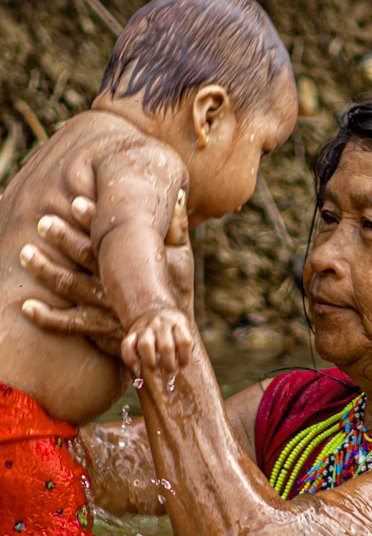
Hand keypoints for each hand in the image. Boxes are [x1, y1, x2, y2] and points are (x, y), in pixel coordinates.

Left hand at [20, 196, 194, 352]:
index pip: (110, 236)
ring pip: (70, 286)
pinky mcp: (96, 330)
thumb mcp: (183, 258)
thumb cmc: (176, 294)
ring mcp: (104, 308)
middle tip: (43, 222)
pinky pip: (67, 324)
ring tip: (25, 253)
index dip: (93, 219)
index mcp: (135, 263)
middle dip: (63, 238)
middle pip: (84, 257)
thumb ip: (177, 226)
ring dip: (45, 269)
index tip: (76, 202)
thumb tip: (179, 193)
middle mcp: (116, 283)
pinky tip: (26, 306)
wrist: (170, 342)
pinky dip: (46, 317)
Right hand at [122, 308, 193, 375]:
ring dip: (151, 362)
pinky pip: (127, 346)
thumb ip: (185, 344)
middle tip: (170, 371)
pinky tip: (137, 370)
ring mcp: (145, 328)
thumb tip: (182, 367)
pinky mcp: (132, 333)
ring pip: (146, 345)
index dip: (185, 357)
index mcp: (177, 323)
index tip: (183, 365)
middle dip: (169, 364)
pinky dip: (131, 360)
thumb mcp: (183, 328)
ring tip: (155, 369)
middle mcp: (160, 324)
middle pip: (166, 347)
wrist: (151, 309)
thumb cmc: (171, 327)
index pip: (184, 342)